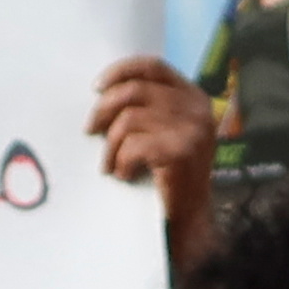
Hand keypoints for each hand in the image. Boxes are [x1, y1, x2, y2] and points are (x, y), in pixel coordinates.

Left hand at [91, 57, 222, 268]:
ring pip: (129, 119)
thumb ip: (149, 107)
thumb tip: (104, 90)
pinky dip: (121, 161)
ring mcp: (193, 130)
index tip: (96, 88)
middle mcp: (198, 110)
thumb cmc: (170, 178)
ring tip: (109, 164)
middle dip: (104, 111)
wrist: (190, 222)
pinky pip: (134, 145)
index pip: (153, 67)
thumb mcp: (165, 132)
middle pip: (134, 91)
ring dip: (111, 145)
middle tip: (90, 130)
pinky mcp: (182, 152)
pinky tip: (124, 175)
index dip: (120, 72)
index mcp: (195, 97)